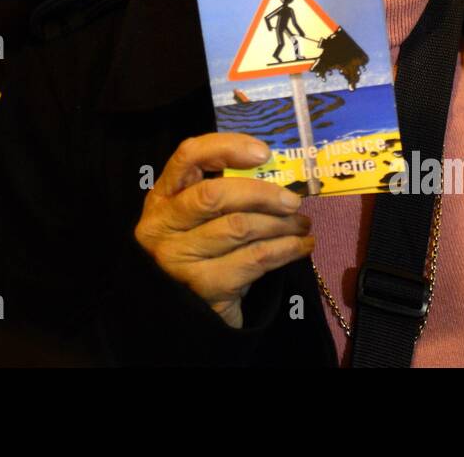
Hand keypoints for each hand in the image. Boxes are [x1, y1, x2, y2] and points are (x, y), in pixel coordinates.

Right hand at [134, 133, 312, 328]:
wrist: (190, 315)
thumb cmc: (203, 253)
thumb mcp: (200, 220)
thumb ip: (223, 192)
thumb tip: (275, 169)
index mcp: (162, 197)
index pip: (188, 156)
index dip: (225, 147)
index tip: (263, 153)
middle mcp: (161, 226)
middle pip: (214, 195)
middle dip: (262, 193)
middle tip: (293, 201)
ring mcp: (178, 258)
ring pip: (240, 227)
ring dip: (281, 224)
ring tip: (301, 224)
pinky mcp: (203, 286)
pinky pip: (255, 258)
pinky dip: (286, 249)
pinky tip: (302, 246)